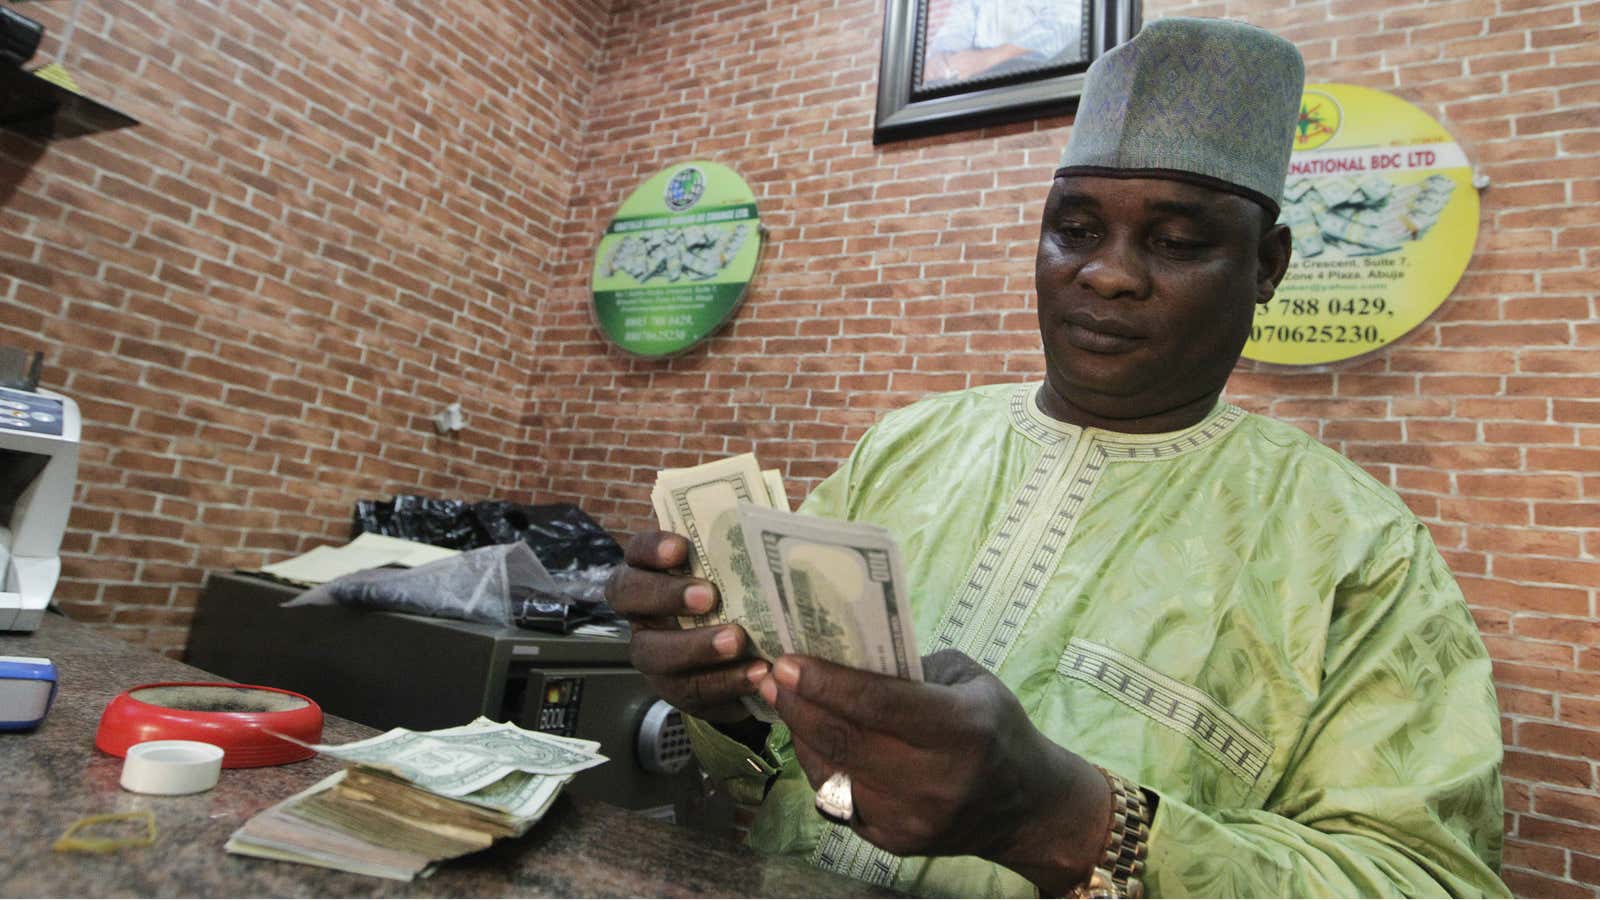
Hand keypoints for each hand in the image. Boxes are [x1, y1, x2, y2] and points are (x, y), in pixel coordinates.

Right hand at [605, 531, 768, 722]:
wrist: (746, 656)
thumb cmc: (739, 599)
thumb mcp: (736, 575)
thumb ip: (741, 555)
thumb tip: (778, 527)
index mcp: (650, 573)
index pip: (636, 553)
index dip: (652, 549)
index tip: (681, 548)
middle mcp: (642, 613)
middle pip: (630, 598)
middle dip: (667, 595)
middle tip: (709, 596)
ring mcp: (653, 655)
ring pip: (655, 653)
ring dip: (696, 647)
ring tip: (737, 642)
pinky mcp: (676, 690)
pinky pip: (691, 690)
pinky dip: (725, 683)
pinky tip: (756, 673)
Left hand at [759, 649, 1111, 894]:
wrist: (1025, 808)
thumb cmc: (996, 728)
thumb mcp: (970, 681)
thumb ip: (911, 669)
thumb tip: (845, 657)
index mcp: (961, 729)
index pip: (878, 705)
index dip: (825, 683)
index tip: (786, 662)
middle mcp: (934, 780)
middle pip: (845, 738)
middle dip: (798, 704)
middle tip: (771, 675)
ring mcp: (911, 818)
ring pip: (831, 770)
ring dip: (801, 732)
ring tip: (784, 700)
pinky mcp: (894, 842)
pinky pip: (836, 798)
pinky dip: (819, 765)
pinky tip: (812, 739)